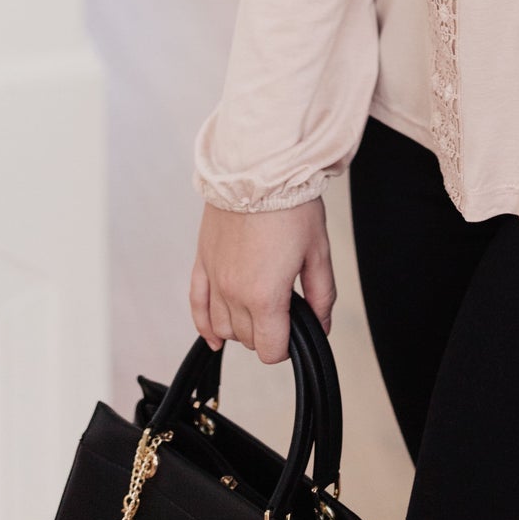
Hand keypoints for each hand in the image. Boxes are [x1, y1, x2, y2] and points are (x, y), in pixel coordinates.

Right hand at [189, 195, 335, 365]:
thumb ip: (321, 296)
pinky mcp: (202, 263)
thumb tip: (321, 326)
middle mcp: (233, 293)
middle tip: (285, 309)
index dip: (287, 346)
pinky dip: (205, 325)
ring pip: (222, 327)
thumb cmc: (291, 205)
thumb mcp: (318, 252)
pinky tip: (214, 335)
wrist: (259, 169)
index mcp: (263, 295)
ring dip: (241, 327)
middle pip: (247, 339)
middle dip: (268, 332)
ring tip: (260, 309)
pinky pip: (197, 306)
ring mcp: (214, 279)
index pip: (270, 350)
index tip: (296, 332)